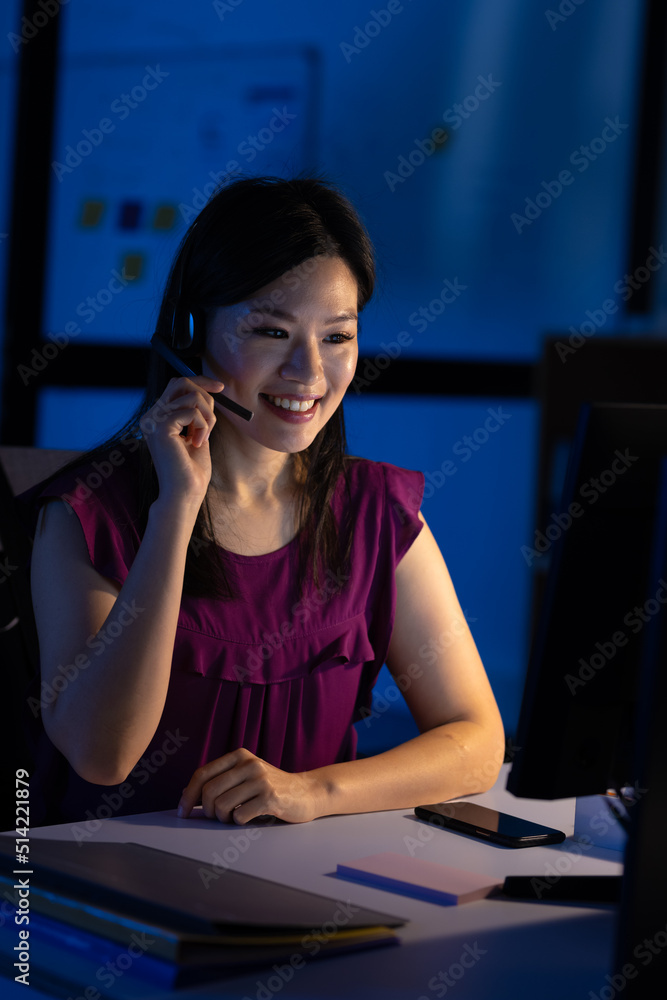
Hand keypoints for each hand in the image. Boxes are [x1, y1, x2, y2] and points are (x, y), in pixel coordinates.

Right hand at [140, 375, 222, 507]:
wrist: (185, 493)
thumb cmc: (192, 470)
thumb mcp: (197, 433)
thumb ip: (197, 413)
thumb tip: (207, 391)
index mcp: (157, 418)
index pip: (177, 385)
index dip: (200, 382)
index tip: (220, 387)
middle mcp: (151, 416)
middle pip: (181, 383)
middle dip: (205, 395)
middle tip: (214, 417)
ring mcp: (153, 420)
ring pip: (191, 396)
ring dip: (207, 417)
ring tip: (203, 439)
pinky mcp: (161, 426)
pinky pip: (192, 411)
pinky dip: (203, 426)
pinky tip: (198, 444)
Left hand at [177, 748, 323, 824]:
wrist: (307, 792)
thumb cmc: (270, 788)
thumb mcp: (246, 776)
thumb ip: (221, 780)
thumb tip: (186, 794)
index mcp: (239, 755)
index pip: (202, 773)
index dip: (188, 795)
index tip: (182, 812)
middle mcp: (249, 764)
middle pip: (209, 791)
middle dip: (207, 810)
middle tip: (216, 818)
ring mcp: (260, 779)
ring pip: (222, 805)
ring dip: (223, 818)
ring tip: (234, 817)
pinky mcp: (270, 797)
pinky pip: (239, 816)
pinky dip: (239, 822)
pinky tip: (250, 818)